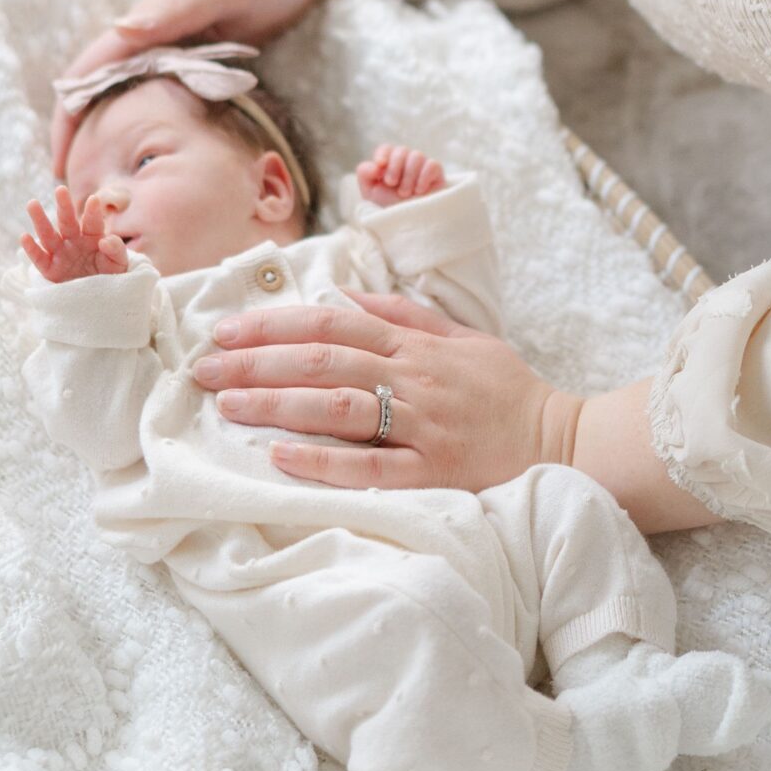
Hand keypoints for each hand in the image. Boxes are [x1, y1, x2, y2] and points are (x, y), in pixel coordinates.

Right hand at [21, 186, 130, 282]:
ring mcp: (60, 254)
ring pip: (48, 235)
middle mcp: (74, 241)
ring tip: (32, 203)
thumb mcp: (120, 265)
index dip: (93, 212)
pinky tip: (25, 236)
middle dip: (64, 206)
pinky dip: (31, 248)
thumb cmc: (112, 277)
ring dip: (40, 220)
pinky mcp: (50, 270)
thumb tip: (104, 240)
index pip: (93, 222)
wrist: (99, 300)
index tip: (94, 200)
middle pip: (67, 222)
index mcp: (92, 237)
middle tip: (60, 189)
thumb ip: (116, 250)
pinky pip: (39, 258)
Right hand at [48, 0, 393, 174]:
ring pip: (125, 98)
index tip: (59, 161)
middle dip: (81, 137)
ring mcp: (173, 51)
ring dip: (108, 136)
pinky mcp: (195, 62)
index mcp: (149, 20)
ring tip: (104, 185)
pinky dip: (144, 127)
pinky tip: (149, 158)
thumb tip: (121, 31)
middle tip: (79, 192)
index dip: (69, 114)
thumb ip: (178, 7)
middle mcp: (152, 36)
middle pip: (98, 91)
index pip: (91, 70)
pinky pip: (158, 99)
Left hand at [189, 288, 580, 490]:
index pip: (331, 325)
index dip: (274, 325)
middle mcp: (414, 379)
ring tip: (226, 402)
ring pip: (338, 408)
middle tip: (203, 368)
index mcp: (415, 345)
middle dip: (256, 361)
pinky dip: (324, 461)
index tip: (225, 330)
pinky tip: (280, 456)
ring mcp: (423, 427)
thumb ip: (404, 314)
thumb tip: (345, 296)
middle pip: (322, 362)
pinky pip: (371, 467)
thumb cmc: (508, 392)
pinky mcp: (433, 474)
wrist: (567, 441)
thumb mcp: (463, 336)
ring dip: (276, 403)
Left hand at [356, 144, 446, 207]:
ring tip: (405, 193)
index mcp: (389, 162)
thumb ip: (365, 173)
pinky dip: (424, 177)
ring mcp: (421, 165)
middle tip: (392, 184)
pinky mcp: (436, 173)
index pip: (386, 149)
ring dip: (409, 175)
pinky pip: (432, 165)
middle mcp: (405, 160)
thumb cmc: (388, 205)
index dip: (383, 155)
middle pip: (401, 150)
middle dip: (395, 167)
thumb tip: (376, 165)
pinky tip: (419, 191)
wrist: (407, 223)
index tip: (381, 166)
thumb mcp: (370, 191)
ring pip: (417, 156)